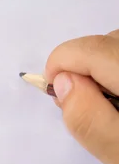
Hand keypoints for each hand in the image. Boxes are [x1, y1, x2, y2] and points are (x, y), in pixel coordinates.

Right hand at [45, 29, 118, 163]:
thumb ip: (90, 120)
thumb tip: (62, 84)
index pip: (90, 48)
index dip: (60, 66)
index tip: (52, 92)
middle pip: (105, 43)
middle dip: (81, 69)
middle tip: (80, 107)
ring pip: (116, 49)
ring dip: (99, 70)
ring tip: (104, 108)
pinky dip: (113, 74)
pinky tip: (117, 101)